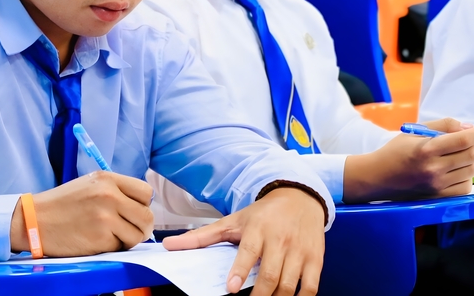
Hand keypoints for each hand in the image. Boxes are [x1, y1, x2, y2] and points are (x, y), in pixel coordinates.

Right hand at [9, 171, 153, 256]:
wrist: (35, 220)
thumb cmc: (62, 204)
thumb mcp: (90, 185)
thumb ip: (116, 191)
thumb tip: (142, 206)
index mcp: (107, 179)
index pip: (146, 192)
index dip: (143, 205)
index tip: (134, 212)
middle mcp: (109, 195)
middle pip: (147, 216)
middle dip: (141, 227)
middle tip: (129, 230)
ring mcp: (106, 217)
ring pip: (138, 235)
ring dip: (128, 239)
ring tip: (111, 235)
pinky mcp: (101, 238)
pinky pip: (121, 246)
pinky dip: (113, 247)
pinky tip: (96, 240)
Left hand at [162, 187, 324, 295]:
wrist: (299, 198)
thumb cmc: (262, 214)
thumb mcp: (231, 221)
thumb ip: (201, 236)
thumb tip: (169, 245)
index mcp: (257, 229)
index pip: (248, 252)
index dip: (240, 271)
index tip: (232, 287)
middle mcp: (280, 239)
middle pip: (271, 275)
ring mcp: (299, 251)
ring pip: (290, 285)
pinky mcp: (315, 259)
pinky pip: (311, 286)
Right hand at [344, 118, 473, 202]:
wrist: (377, 176)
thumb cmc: (395, 151)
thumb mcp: (414, 131)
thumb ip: (443, 125)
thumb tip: (468, 127)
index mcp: (426, 149)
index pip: (464, 140)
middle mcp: (434, 169)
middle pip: (472, 155)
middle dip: (473, 145)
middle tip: (466, 142)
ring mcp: (437, 185)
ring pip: (471, 171)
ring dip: (469, 161)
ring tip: (456, 155)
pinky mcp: (438, 197)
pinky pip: (465, 188)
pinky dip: (465, 177)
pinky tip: (455, 171)